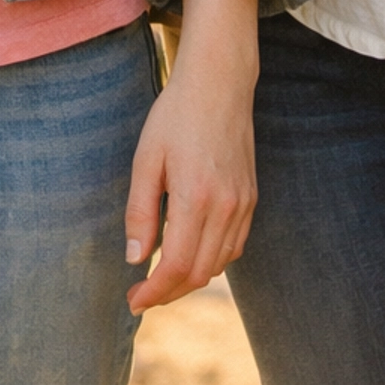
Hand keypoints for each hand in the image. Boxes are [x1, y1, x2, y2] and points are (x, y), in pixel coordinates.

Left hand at [123, 0, 257, 310]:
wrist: (219, 83)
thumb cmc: (176, 116)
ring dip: (190, 279)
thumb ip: (140, 212)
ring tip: (161, 276)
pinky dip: (211, 260)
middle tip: (141, 293)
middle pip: (200, 273)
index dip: (154, 291)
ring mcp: (244, 203)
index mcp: (196, 197)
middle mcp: (227, 206)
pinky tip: (190, 252)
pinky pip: (235, 246)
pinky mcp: (252, 198)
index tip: (133, 300)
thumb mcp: (146, 159)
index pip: (177, 265)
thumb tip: (135, 260)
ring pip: (219, 264)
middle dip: (169, 292)